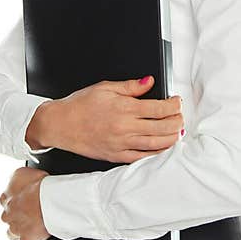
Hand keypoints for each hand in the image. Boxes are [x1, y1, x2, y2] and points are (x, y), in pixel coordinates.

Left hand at [0, 167, 50, 239]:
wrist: (50, 200)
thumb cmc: (39, 185)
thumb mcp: (22, 172)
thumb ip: (15, 178)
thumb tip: (13, 177)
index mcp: (7, 198)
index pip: (4, 201)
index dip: (13, 201)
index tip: (21, 200)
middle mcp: (9, 214)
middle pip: (7, 217)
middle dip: (15, 216)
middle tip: (27, 212)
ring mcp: (16, 227)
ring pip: (11, 232)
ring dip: (19, 229)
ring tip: (30, 225)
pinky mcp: (26, 239)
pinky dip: (30, 238)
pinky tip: (36, 233)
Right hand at [48, 77, 183, 163]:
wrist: (60, 124)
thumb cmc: (80, 105)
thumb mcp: (105, 87)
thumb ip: (130, 86)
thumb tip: (149, 82)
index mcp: (124, 108)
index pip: (160, 108)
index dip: (174, 105)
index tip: (176, 102)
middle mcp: (125, 127)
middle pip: (163, 127)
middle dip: (177, 121)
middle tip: (180, 116)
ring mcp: (122, 143)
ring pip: (156, 144)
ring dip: (172, 138)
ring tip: (177, 131)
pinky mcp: (117, 155)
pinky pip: (142, 157)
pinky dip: (157, 154)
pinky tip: (163, 148)